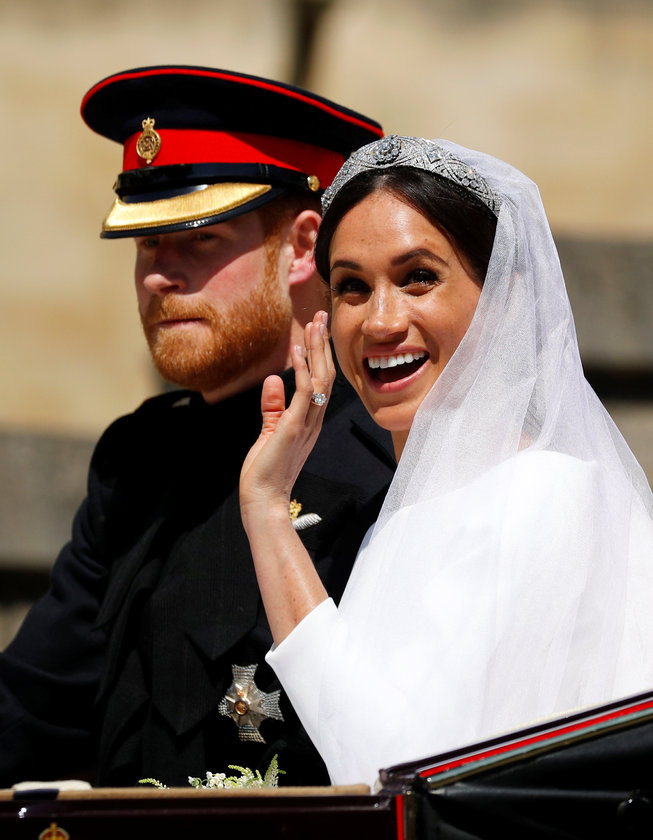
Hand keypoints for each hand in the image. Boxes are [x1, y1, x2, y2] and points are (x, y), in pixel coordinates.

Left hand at [240, 311, 334, 523]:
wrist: (263, 498)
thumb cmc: (265, 471)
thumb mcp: (269, 432)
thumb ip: (273, 406)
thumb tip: (273, 379)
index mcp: (310, 422)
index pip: (321, 382)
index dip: (319, 355)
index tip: (314, 331)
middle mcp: (314, 420)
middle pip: (326, 375)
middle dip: (323, 344)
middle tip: (321, 316)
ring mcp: (307, 423)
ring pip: (321, 379)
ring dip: (317, 349)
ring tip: (314, 324)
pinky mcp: (294, 426)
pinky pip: (305, 392)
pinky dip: (303, 369)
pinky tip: (298, 350)